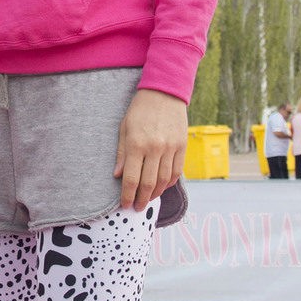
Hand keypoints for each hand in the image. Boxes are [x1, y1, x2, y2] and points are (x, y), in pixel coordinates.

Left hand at [114, 89, 187, 211]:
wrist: (164, 93)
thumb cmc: (139, 110)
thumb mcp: (124, 128)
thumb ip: (122, 153)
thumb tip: (118, 176)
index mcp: (136, 144)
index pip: (131, 179)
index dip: (127, 195)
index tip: (125, 205)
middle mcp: (154, 148)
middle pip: (148, 183)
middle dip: (141, 199)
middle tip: (136, 208)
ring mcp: (170, 148)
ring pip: (164, 180)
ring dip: (155, 194)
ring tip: (147, 199)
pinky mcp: (182, 146)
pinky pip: (176, 171)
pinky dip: (169, 183)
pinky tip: (161, 187)